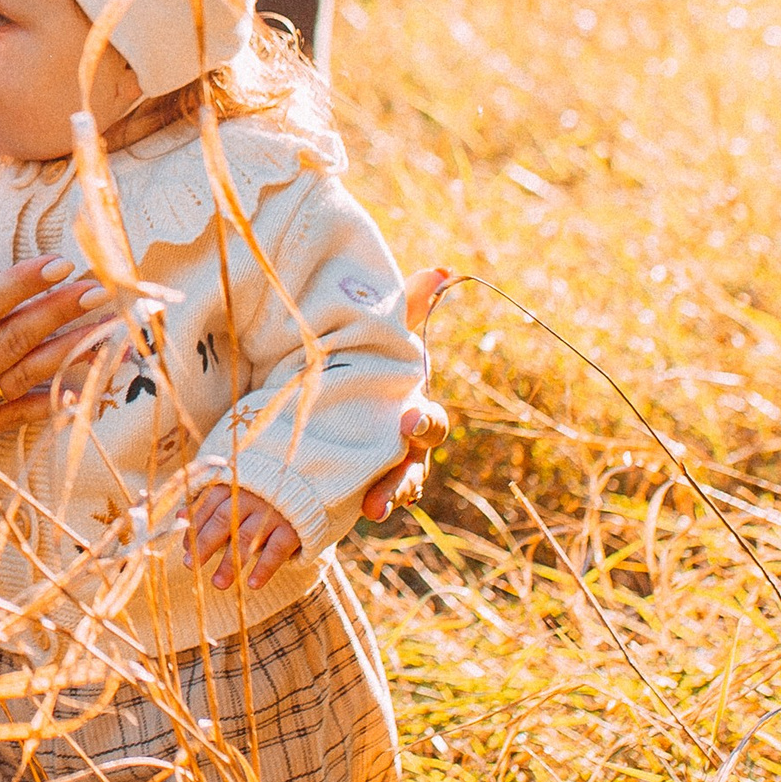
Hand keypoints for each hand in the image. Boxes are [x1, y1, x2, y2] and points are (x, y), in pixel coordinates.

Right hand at [0, 244, 119, 436]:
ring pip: (28, 379)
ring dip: (74, 354)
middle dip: (61, 311)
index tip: (59, 261)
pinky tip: (87, 388)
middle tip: (99, 288)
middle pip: (17, 341)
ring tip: (113, 337)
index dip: (24, 282)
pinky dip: (54, 403)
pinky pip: (18, 418)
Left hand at [185, 479, 305, 591]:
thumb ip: (209, 501)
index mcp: (236, 484)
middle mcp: (252, 497)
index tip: (185, 549)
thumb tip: (180, 517)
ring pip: (247, 538)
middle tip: (189, 567)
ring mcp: (273, 512)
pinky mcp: (294, 527)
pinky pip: (277, 550)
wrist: (309, 484)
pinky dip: (265, 568)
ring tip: (218, 584)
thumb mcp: (237, 489)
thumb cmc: (263, 491)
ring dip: (230, 562)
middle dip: (205, 544)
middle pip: (223, 521)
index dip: (195, 527)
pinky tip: (252, 584)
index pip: (209, 505)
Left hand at [360, 262, 450, 520]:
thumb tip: (442, 269)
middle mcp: (406, 448)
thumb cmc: (371, 367)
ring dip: (386, 500)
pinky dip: (360, 504)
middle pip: (416, 468)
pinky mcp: (357, 484)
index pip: (431, 423)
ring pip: (395, 492)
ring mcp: (386, 471)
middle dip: (405, 478)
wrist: (337, 400)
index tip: (408, 421)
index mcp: (414, 412)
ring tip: (372, 510)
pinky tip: (345, 511)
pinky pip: (366, 500)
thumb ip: (409, 305)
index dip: (424, 425)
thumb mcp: (384, 338)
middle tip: (393, 487)